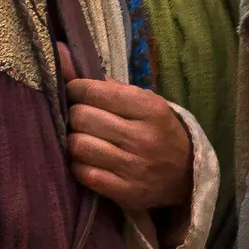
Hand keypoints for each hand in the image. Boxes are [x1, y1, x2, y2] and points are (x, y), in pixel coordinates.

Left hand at [65, 77, 194, 213]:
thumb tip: (61, 56)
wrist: (186, 176)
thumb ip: (105, 84)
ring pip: (78, 146)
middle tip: (82, 119)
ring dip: (75, 141)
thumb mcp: (143, 102)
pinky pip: (84, 174)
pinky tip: (89, 161)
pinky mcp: (127, 192)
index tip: (77, 94)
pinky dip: (79, 166)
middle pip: (81, 117)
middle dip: (75, 116)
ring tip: (84, 140)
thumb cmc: (157, 131)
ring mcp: (135, 167)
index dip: (76, 90)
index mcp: (151, 109)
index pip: (93, 91)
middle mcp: (144, 138)